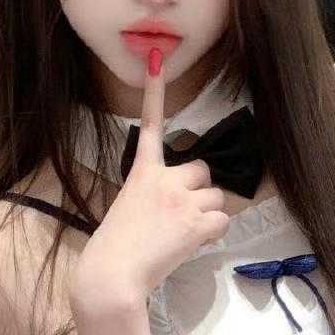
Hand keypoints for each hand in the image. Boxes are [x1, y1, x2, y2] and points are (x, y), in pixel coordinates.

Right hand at [72, 50, 230, 304]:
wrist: (112, 275)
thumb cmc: (112, 250)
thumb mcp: (125, 211)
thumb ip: (150, 198)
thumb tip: (172, 211)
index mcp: (141, 172)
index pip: (151, 125)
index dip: (155, 91)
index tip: (157, 60)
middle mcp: (165, 178)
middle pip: (202, 171)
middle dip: (199, 190)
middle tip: (182, 215)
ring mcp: (183, 199)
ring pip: (216, 197)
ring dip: (208, 215)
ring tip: (183, 235)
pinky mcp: (197, 222)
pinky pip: (223, 221)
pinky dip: (213, 234)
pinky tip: (192, 244)